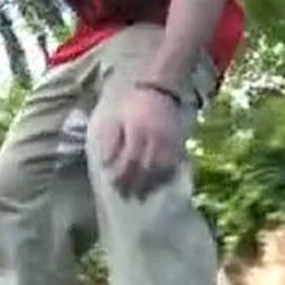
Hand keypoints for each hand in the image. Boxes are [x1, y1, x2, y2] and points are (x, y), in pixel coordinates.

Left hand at [98, 86, 183, 200]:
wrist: (159, 87)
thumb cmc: (132, 104)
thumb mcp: (115, 117)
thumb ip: (110, 140)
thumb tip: (106, 163)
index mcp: (137, 132)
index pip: (130, 160)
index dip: (122, 175)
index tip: (114, 185)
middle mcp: (155, 139)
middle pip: (145, 168)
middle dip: (135, 185)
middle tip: (127, 196)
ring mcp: (169, 143)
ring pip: (160, 170)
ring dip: (150, 185)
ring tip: (142, 196)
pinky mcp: (178, 143)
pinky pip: (173, 165)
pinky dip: (165, 178)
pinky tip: (158, 185)